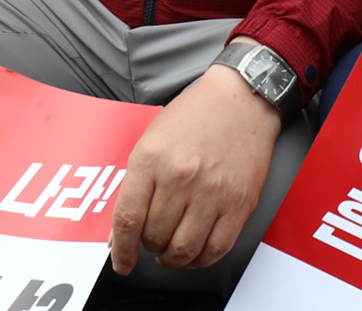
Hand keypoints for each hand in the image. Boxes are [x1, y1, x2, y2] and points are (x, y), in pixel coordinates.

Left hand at [108, 56, 279, 273]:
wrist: (241, 99)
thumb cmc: (195, 115)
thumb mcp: (151, 140)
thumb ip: (134, 186)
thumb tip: (120, 233)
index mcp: (152, 158)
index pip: (128, 218)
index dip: (121, 249)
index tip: (121, 262)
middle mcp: (181, 177)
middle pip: (154, 237)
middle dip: (148, 246)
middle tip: (152, 239)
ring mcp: (212, 192)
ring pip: (183, 250)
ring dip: (172, 258)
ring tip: (171, 249)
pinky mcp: (239, 204)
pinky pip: (216, 249)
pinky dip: (201, 260)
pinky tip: (194, 252)